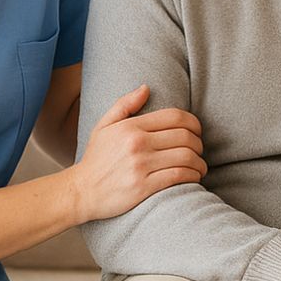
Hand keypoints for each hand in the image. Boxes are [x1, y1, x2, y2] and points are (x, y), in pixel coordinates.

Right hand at [70, 85, 205, 221]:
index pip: (175, 117)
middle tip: (199, 150)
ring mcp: (140, 165)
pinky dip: (192, 175)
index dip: (194, 123)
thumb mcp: (104, 127)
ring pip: (186, 157)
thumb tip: (146, 88)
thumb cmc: (96, 159)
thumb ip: (124, 105)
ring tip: (199, 166)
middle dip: (199, 144)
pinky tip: (193, 177)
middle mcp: (137, 143)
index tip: (197, 131)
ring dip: (199, 162)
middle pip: (185, 136)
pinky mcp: (143, 187)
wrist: (80, 192)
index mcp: (131, 127)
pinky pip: (179, 176)